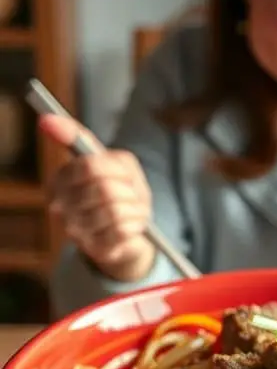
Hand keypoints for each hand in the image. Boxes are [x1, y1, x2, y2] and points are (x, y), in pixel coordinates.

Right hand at [43, 114, 154, 281]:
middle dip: (128, 188)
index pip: (87, 166)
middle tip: (130, 192)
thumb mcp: (108, 160)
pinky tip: (134, 225)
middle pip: (104, 187)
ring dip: (135, 207)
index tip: (121, 173)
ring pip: (115, 209)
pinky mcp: (95, 250)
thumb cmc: (119, 191)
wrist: (130, 234)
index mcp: (58, 182)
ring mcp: (76, 232)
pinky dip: (137, 223)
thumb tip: (47, 118)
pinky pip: (124, 229)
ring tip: (134, 209)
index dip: (114, 168)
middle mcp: (60, 208)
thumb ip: (78, 137)